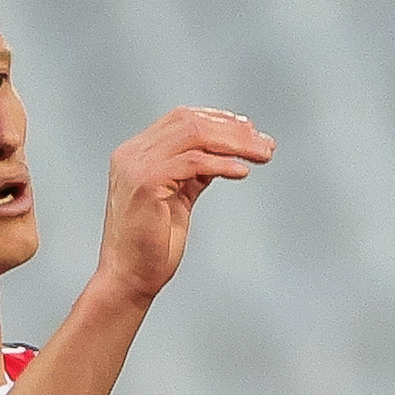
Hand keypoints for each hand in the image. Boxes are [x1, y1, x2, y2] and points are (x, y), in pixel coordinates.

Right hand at [95, 106, 274, 303]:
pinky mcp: (146, 183)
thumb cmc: (152, 244)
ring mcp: (136, 166)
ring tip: (262, 155)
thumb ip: (193, 174)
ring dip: (236, 144)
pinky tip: (242, 172)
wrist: (129, 276)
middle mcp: (132, 153)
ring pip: (195, 136)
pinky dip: (222, 164)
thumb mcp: (177, 198)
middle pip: (191, 122)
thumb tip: (223, 157)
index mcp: (137, 153)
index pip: (181, 118)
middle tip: (265, 144)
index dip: (219, 119)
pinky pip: (193, 162)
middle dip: (234, 130)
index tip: (250, 129)